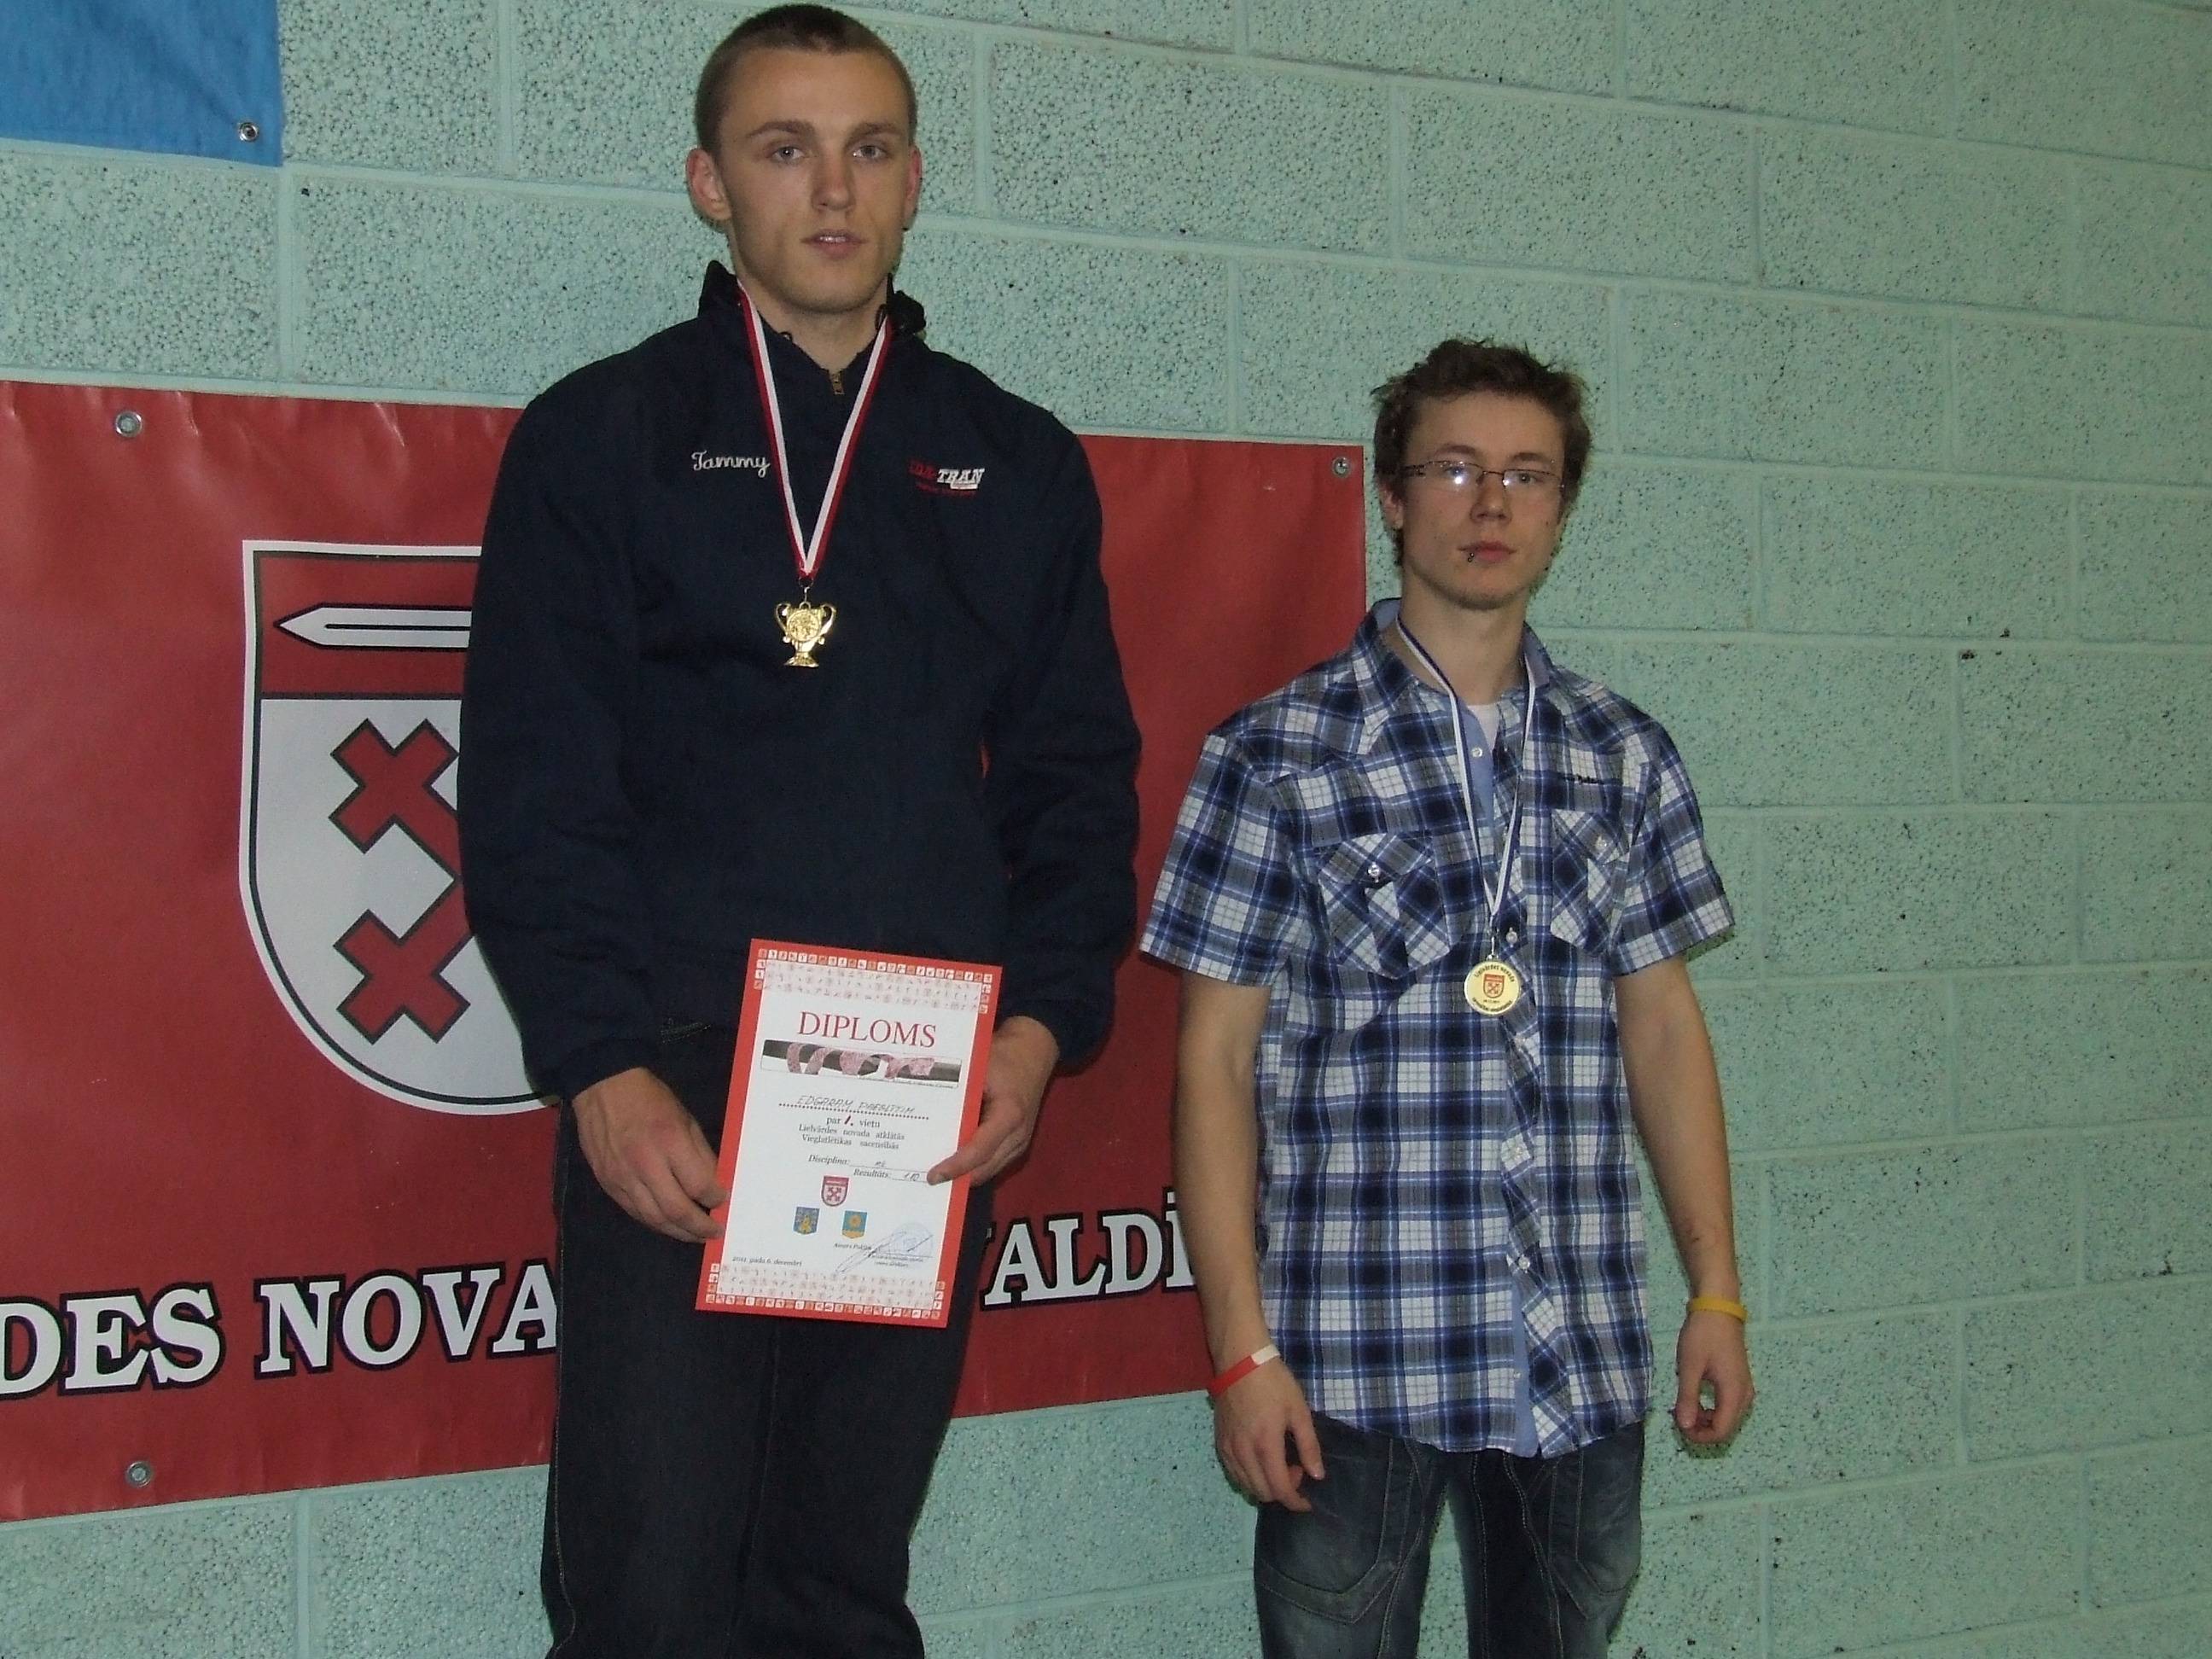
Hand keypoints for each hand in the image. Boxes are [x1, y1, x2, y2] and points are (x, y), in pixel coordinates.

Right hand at [571, 1067, 726, 1242]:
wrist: (603, 1088)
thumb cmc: (650, 1100)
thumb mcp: (685, 1118)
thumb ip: (701, 1154)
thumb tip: (716, 1183)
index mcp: (670, 1141)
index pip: (698, 1185)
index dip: (715, 1199)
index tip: (724, 1202)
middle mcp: (646, 1164)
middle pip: (676, 1210)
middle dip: (699, 1227)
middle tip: (715, 1232)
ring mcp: (623, 1177)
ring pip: (654, 1218)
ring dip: (678, 1232)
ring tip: (695, 1235)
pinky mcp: (608, 1183)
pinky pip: (635, 1212)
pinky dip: (655, 1222)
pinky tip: (669, 1225)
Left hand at [928, 1015, 1056, 1184]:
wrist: (1034, 1049)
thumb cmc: (1004, 1055)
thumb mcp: (978, 1068)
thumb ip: (959, 1093)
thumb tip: (927, 1114)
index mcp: (1009, 1115)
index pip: (979, 1150)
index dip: (956, 1166)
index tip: (933, 1175)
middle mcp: (1018, 1134)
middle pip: (985, 1169)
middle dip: (957, 1178)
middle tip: (928, 1180)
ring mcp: (1021, 1141)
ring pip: (990, 1170)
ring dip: (965, 1175)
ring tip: (938, 1176)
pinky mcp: (1018, 1141)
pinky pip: (994, 1161)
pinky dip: (975, 1166)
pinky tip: (954, 1162)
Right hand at [1213, 1360, 1324, 1510]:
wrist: (1240, 1361)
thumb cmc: (1274, 1383)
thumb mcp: (1299, 1411)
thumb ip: (1309, 1446)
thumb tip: (1317, 1476)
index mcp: (1266, 1446)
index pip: (1279, 1490)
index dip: (1295, 1502)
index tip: (1307, 1501)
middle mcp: (1243, 1453)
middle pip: (1262, 1493)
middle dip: (1282, 1491)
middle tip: (1295, 1469)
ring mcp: (1228, 1449)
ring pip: (1245, 1486)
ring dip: (1265, 1485)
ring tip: (1278, 1463)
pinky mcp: (1219, 1442)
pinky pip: (1233, 1473)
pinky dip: (1249, 1477)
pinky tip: (1259, 1460)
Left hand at [1673, 1309, 1753, 1444]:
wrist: (1719, 1309)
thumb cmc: (1702, 1336)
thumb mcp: (1690, 1367)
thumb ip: (1688, 1398)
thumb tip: (1685, 1426)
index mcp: (1734, 1394)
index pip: (1721, 1432)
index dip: (1699, 1436)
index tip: (1677, 1423)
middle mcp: (1745, 1397)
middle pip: (1725, 1428)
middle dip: (1700, 1428)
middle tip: (1677, 1413)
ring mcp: (1744, 1390)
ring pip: (1726, 1419)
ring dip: (1704, 1419)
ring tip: (1682, 1404)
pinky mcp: (1739, 1383)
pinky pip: (1727, 1407)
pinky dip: (1710, 1409)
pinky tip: (1693, 1398)